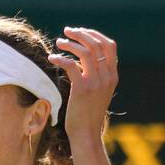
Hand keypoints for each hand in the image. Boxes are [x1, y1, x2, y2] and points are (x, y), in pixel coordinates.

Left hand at [47, 26, 116, 143]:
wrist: (86, 133)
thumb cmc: (88, 113)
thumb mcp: (98, 92)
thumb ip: (95, 75)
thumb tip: (81, 60)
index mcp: (113, 75)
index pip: (109, 45)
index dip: (95, 34)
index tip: (81, 32)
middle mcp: (107, 76)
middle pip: (97, 44)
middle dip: (81, 34)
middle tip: (67, 31)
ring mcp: (96, 82)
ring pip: (85, 51)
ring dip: (70, 43)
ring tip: (59, 43)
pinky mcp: (82, 88)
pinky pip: (71, 65)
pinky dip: (60, 58)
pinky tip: (52, 58)